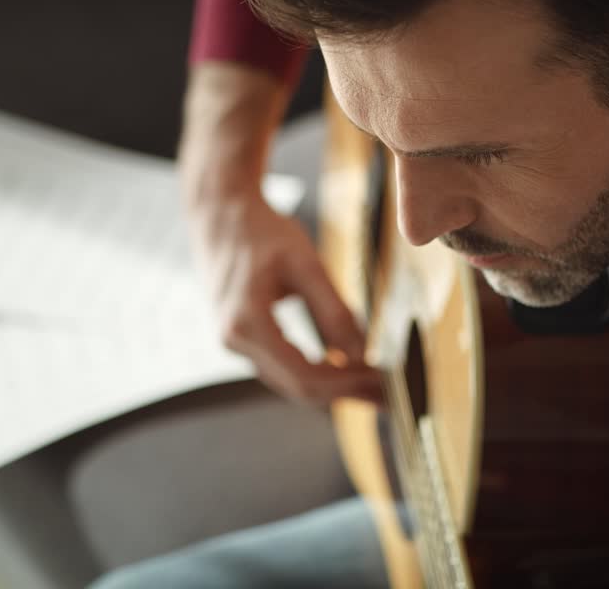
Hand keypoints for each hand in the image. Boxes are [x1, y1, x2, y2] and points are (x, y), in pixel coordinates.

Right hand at [191, 193, 380, 403]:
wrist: (221, 214)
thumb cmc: (262, 232)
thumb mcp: (305, 264)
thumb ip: (333, 310)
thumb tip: (362, 353)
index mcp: (246, 324)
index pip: (303, 375)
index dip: (346, 384)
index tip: (381, 382)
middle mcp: (235, 341)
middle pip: (297, 386)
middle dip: (344, 391)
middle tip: (386, 393)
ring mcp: (235, 343)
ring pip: (289, 381)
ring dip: (331, 386)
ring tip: (372, 384)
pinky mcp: (242, 338)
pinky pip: (281, 368)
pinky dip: (313, 372)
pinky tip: (342, 369)